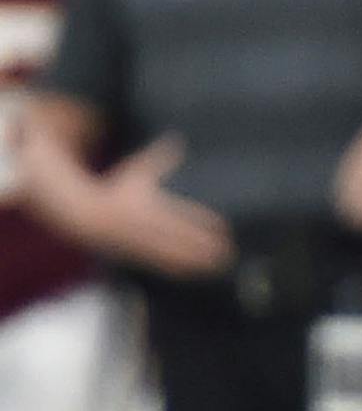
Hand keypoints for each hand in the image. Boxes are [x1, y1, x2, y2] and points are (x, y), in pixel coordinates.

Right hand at [95, 136, 232, 277]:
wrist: (84, 215)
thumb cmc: (116, 188)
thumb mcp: (137, 171)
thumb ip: (160, 158)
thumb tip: (177, 138)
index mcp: (147, 206)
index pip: (182, 215)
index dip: (203, 222)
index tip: (223, 226)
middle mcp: (144, 227)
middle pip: (181, 238)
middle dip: (204, 246)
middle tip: (228, 250)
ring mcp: (139, 243)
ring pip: (173, 256)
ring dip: (196, 262)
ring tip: (219, 265)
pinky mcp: (135, 254)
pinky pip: (161, 265)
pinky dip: (179, 269)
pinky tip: (197, 272)